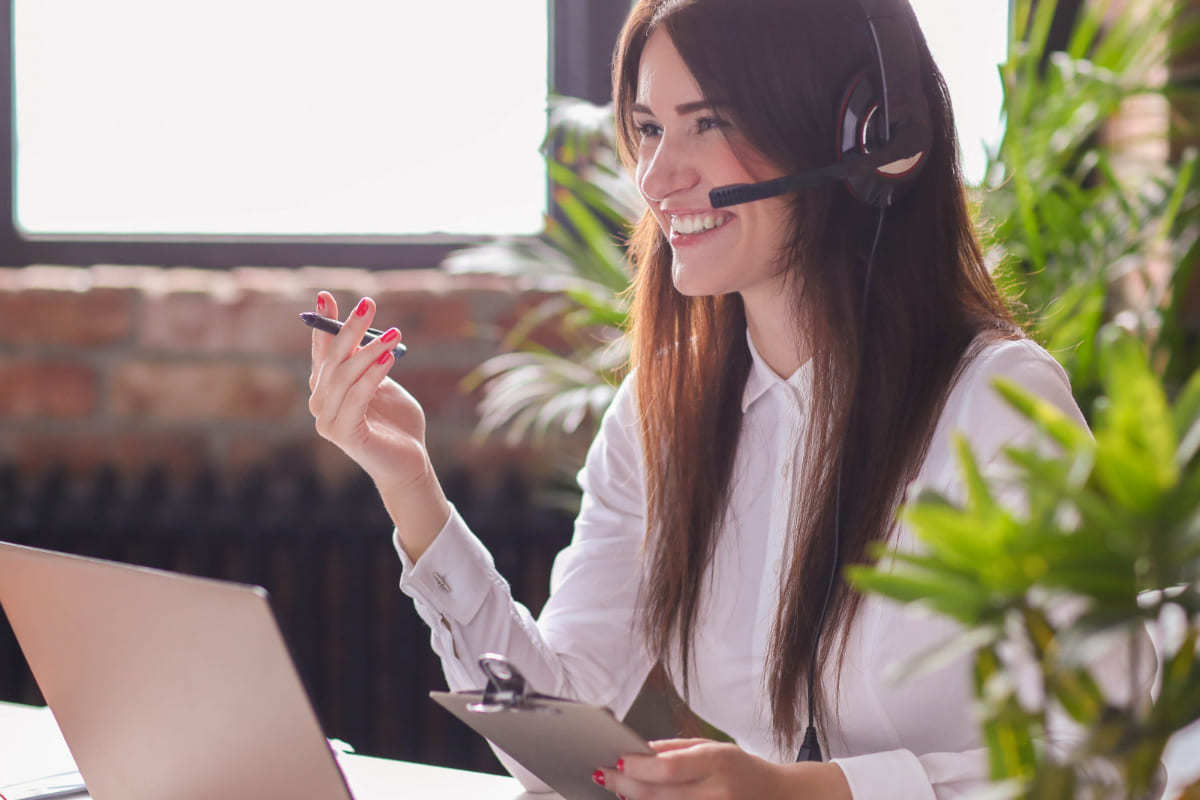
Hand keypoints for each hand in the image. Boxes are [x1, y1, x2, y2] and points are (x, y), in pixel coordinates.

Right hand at [307, 292, 449, 557]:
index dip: (323, 322)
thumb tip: (367, 331)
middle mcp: (321, 403)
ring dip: (369, 350)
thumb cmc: (398, 423)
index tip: (325, 294)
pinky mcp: (343, 435)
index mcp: (328, 388)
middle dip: (349, 328)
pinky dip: (372, 376)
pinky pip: (356, 398)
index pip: (322, 350)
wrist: (409, 463)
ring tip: (394, 334)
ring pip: (345, 376)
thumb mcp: (384, 383)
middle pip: (332, 358)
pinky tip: (389, 358)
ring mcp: (328, 421)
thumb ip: (371, 362)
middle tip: (368, 303)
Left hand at [595, 739, 850, 799]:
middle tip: (603, 775)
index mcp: (718, 762)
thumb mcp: (714, 746)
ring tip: (618, 789)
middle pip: (659, 795)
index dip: (638, 767)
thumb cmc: (742, 768)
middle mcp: (717, 792)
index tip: (615, 760)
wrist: (780, 797)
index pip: (669, 768)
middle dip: (625, 786)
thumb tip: (637, 751)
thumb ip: (674, 749)